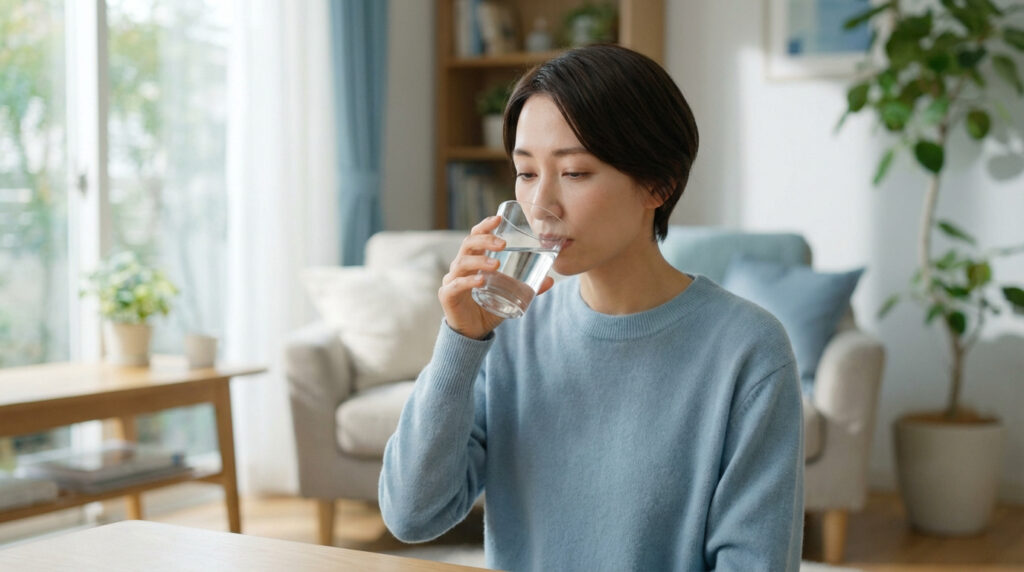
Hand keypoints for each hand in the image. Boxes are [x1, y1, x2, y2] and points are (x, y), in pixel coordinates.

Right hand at [440, 216, 554, 339]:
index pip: (475, 237)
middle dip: (485, 239)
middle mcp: (460, 267)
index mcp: (473, 261)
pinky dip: (468, 281)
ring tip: (496, 264)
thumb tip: (551, 280)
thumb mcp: (509, 295)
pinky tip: (480, 280)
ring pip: (462, 263)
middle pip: (468, 245)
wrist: (473, 333)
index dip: (484, 226)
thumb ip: (527, 287)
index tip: (498, 218)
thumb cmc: (488, 308)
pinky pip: (456, 285)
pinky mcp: (447, 295)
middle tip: (503, 243)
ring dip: (480, 260)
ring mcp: (451, 280)